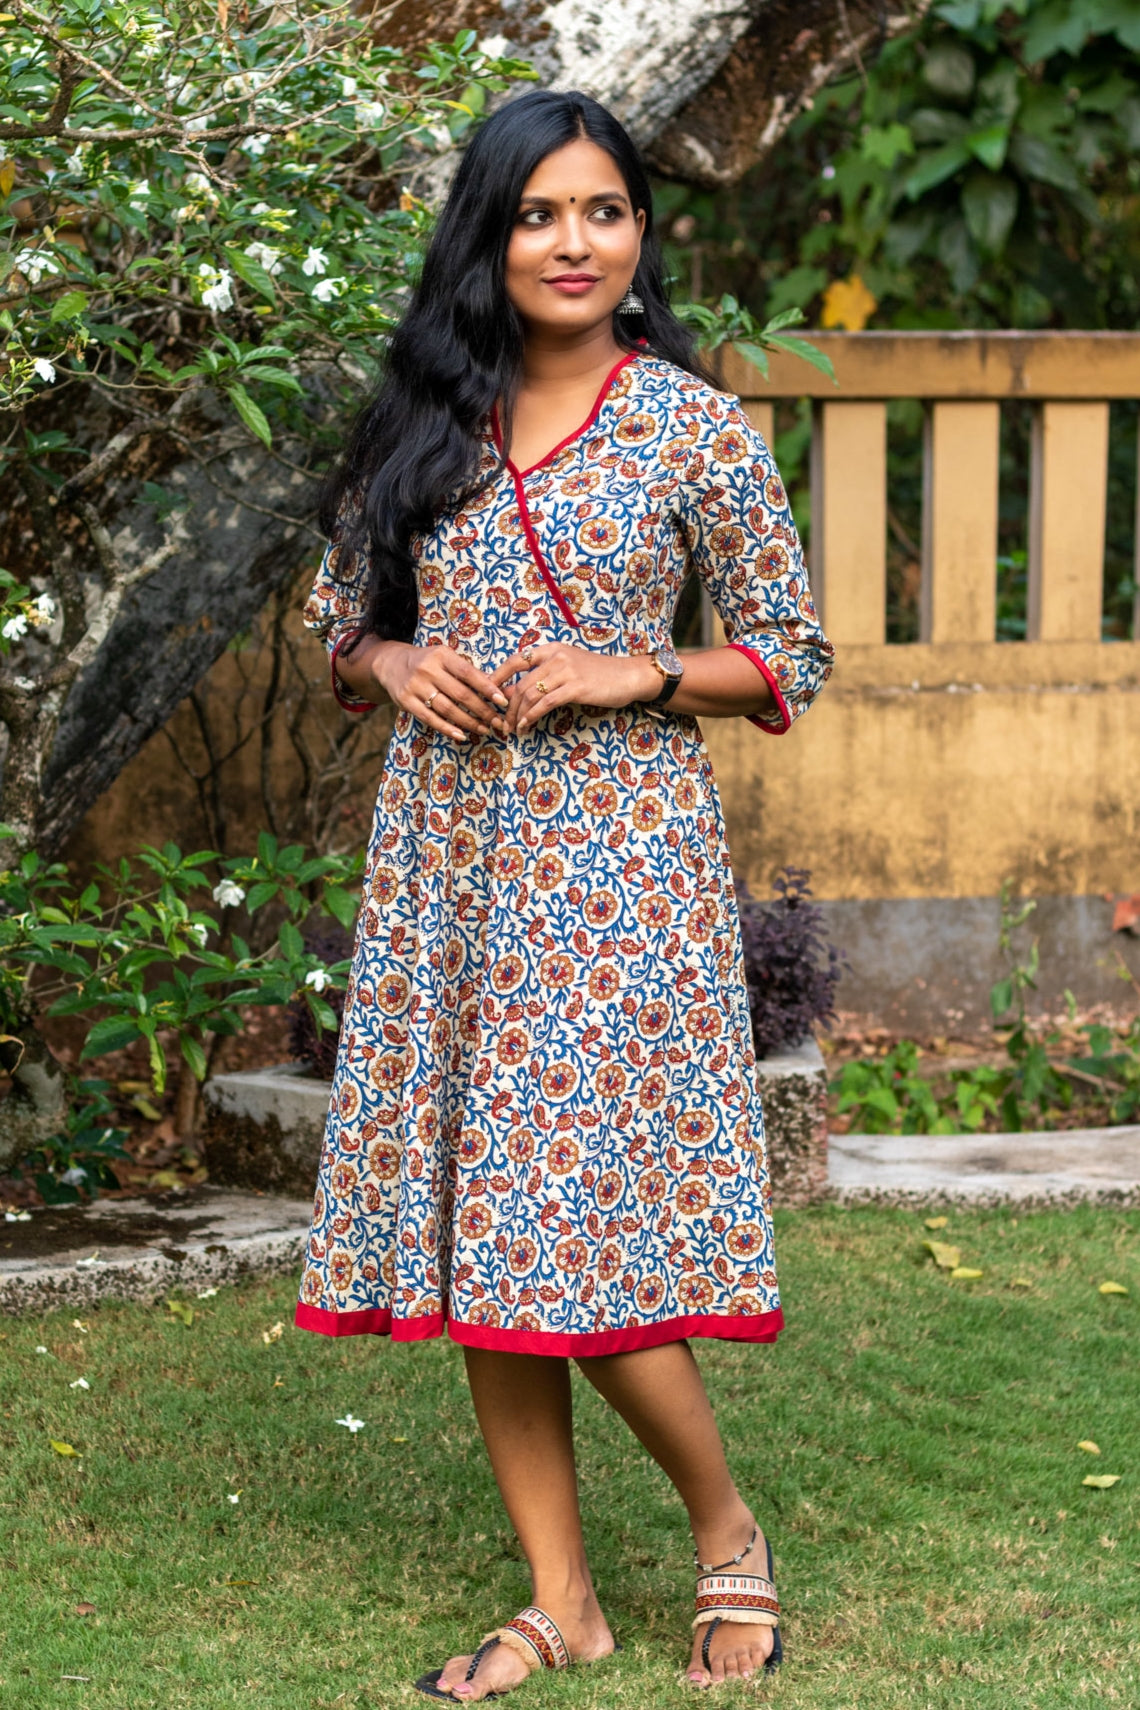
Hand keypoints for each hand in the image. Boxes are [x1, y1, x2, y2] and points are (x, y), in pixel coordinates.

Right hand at [369, 641, 508, 740]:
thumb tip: (496, 687)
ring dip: (468, 722)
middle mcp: (427, 670)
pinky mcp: (406, 701)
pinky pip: (430, 718)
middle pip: (460, 694)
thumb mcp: (445, 658)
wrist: (391, 664)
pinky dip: (447, 728)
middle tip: (497, 721)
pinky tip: (462, 735)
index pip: (468, 673)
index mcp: (441, 655)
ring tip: (484, 729)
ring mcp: (415, 686)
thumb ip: (467, 671)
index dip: (487, 688)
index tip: (502, 701)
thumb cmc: (427, 662)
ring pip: (447, 709)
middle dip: (482, 710)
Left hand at [492, 642, 660, 732]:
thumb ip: (544, 675)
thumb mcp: (568, 668)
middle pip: (520, 684)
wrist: (628, 676)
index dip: (497, 677)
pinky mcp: (575, 687)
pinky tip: (526, 726)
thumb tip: (515, 693)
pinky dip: (532, 717)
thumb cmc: (598, 674)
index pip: (515, 660)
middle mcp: (556, 656)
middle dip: (506, 707)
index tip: (485, 694)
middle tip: (502, 724)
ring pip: (530, 695)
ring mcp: (566, 671)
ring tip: (513, 730)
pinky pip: (545, 703)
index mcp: (551, 649)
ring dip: (517, 716)